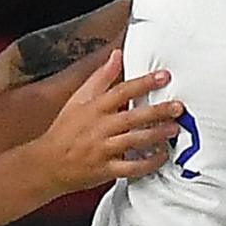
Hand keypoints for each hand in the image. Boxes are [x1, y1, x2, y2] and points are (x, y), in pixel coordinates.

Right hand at [20, 56, 180, 197]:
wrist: (47, 163)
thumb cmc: (65, 130)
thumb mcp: (78, 99)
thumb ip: (100, 77)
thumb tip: (116, 56)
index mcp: (93, 108)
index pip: (121, 91)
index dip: (143, 83)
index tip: (163, 76)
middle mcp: (99, 127)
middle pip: (132, 116)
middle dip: (157, 111)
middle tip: (177, 107)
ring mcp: (102, 149)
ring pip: (134, 140)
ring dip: (156, 134)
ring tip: (174, 129)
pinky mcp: (105, 169)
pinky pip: (131, 166)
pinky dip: (148, 162)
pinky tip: (161, 156)